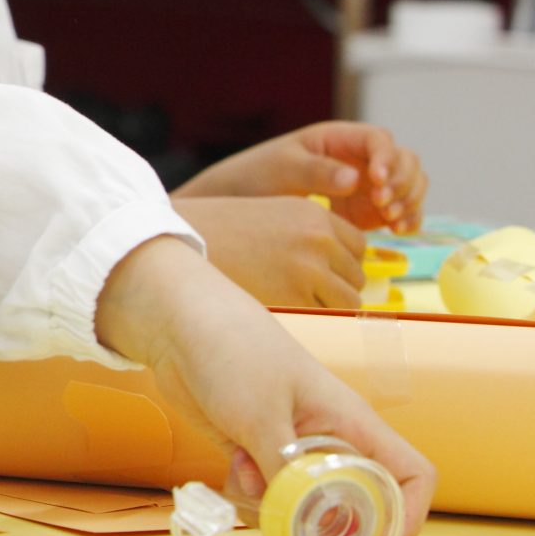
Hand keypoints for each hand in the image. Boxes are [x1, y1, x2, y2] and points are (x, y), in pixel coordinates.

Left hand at [95, 239, 434, 535]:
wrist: (177, 323)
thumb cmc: (231, 351)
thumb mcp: (261, 416)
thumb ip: (285, 473)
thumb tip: (304, 522)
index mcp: (351, 421)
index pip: (412, 473)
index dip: (408, 514)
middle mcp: (330, 437)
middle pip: (357, 500)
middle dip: (328, 523)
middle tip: (294, 529)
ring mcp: (291, 445)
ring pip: (305, 502)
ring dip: (278, 506)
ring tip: (247, 475)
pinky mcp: (255, 450)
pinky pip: (266, 493)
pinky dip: (250, 493)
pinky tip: (230, 466)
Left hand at [176, 121, 427, 233]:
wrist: (244, 203)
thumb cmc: (258, 175)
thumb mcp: (283, 169)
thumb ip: (317, 172)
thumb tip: (356, 177)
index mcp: (339, 138)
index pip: (379, 140)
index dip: (386, 158)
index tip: (376, 181)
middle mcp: (360, 158)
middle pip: (404, 160)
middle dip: (402, 182)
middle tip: (383, 206)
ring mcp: (367, 184)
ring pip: (409, 184)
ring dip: (410, 200)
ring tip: (391, 221)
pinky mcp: (368, 209)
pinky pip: (401, 209)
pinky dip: (408, 218)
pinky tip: (400, 230)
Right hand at [178, 196, 366, 308]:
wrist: (177, 246)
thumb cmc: (221, 236)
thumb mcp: (272, 218)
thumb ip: (308, 235)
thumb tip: (342, 272)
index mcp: (314, 215)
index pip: (357, 247)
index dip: (339, 264)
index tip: (315, 273)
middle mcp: (318, 238)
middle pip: (356, 277)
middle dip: (335, 288)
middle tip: (298, 293)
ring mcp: (309, 269)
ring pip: (347, 301)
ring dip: (327, 308)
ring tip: (291, 304)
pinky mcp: (295, 297)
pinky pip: (326, 319)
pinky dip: (312, 320)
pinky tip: (283, 311)